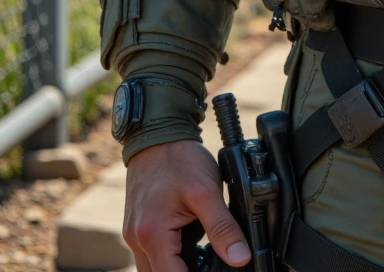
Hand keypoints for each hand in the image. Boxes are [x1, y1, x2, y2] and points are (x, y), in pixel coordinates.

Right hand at [123, 139, 250, 271]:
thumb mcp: (208, 191)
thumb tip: (240, 258)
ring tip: (204, 255)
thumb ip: (223, 228)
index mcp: (152, 235)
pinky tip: (192, 243)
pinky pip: (152, 253)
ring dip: (177, 266)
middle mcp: (137, 240)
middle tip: (212, 263)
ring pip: (154, 268)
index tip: (219, 270)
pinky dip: (171, 255)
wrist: (158, 134)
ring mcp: (135, 234)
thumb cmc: (180, 158)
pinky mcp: (138, 227)